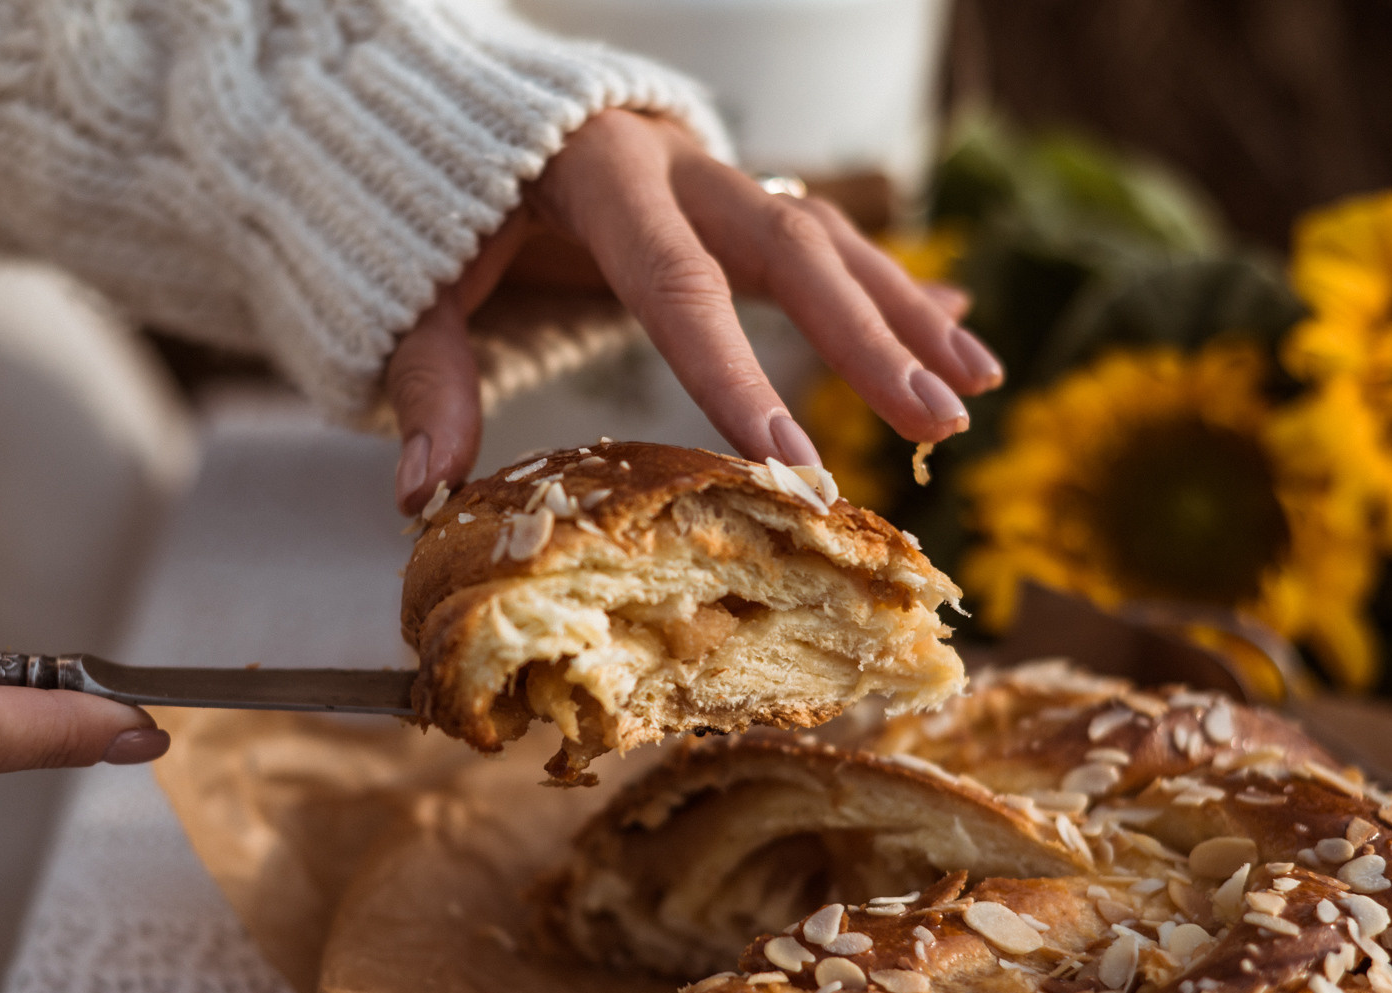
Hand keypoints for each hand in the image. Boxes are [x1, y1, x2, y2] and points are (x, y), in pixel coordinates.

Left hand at [388, 108, 1002, 512]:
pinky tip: (956, 330)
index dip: (734, 377)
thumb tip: (426, 492)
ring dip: (906, 313)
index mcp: (596, 174)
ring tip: (977, 387)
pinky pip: (827, 237)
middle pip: (789, 247)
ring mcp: (718, 172)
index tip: (791, 465)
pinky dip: (890, 286)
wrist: (459, 101)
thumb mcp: (415, 282)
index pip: (674, 285)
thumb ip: (428, 375)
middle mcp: (678, 162)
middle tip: (936, 425)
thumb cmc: (438, 204)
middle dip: (868, 340)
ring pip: (829, 237)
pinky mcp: (734, 194)